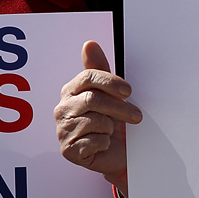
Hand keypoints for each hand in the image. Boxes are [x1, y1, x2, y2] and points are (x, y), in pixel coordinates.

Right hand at [53, 40, 139, 194]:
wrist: (117, 153)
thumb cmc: (112, 120)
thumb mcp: (109, 93)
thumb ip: (99, 68)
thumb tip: (89, 44)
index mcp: (70, 91)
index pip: (88, 76)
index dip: (111, 82)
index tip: (128, 91)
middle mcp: (62, 109)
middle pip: (93, 99)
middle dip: (120, 108)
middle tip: (136, 116)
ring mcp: (63, 130)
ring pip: (95, 121)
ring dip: (111, 128)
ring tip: (110, 131)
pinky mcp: (68, 150)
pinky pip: (94, 142)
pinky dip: (105, 143)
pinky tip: (103, 144)